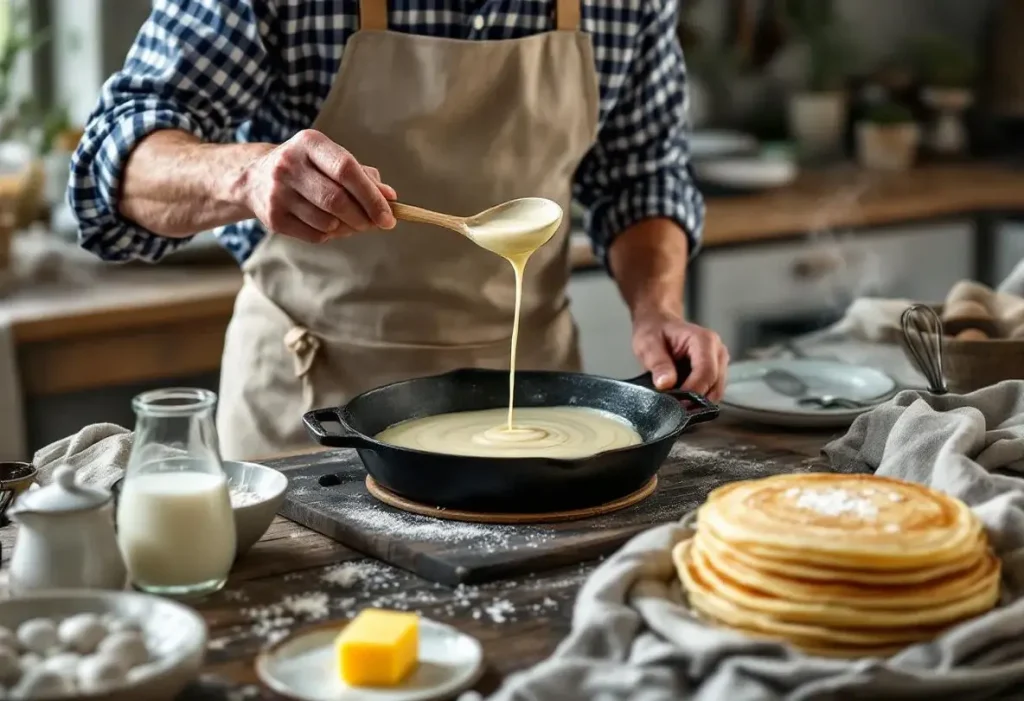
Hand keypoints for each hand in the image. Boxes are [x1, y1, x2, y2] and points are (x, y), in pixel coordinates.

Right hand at [239, 129, 396, 242]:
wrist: (255, 178)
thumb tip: (390, 198)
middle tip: (375, 224)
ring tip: (350, 222)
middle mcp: (289, 164)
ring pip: (328, 222)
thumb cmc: (308, 169)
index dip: (372, 196)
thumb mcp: (331, 161)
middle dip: (363, 217)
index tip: (389, 216)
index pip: (347, 170)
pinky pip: (315, 235)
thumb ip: (363, 177)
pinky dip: (331, 235)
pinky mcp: (273, 218)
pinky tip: (329, 225)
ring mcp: (278, 192)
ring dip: (348, 228)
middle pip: (337, 200)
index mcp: (310, 143)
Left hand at [631, 310, 728, 401]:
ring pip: (715, 392)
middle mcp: (718, 351)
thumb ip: (658, 363)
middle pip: (714, 385)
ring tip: (674, 402)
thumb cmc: (654, 330)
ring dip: (696, 401)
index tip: (676, 404)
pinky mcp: (716, 373)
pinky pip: (710, 392)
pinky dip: (697, 399)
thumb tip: (665, 383)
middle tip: (672, 408)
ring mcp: (719, 363)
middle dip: (695, 400)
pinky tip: (680, 398)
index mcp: (704, 340)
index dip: (693, 392)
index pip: (707, 373)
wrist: (659, 323)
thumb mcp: (648, 344)